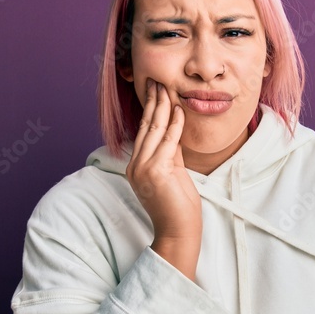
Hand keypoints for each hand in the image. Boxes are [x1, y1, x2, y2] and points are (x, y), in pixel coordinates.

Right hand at [126, 79, 201, 277]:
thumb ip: (171, 152)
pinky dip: (174, 123)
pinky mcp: (156, 171)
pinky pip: (168, 141)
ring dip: (162, 106)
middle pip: (145, 126)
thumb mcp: (174, 174)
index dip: (150, 109)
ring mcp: (143, 169)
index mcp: (136, 167)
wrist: (179, 232)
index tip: (156, 90)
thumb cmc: (179, 208)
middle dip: (153, 101)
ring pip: (154, 130)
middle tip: (158, 80)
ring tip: (167, 87)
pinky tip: (179, 109)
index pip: (143, 132)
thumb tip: (174, 129)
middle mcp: (135, 166)